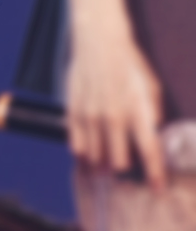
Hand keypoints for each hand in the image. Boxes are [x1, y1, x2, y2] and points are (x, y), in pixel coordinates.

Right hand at [66, 24, 167, 189]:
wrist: (98, 42)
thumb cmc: (129, 64)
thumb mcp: (151, 87)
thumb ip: (153, 114)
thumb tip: (153, 133)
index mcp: (137, 112)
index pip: (149, 152)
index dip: (154, 174)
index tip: (156, 188)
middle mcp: (113, 117)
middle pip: (118, 161)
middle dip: (123, 170)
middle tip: (124, 170)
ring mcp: (90, 114)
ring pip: (94, 155)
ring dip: (101, 164)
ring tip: (103, 168)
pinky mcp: (73, 109)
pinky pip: (75, 141)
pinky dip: (82, 151)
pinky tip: (85, 155)